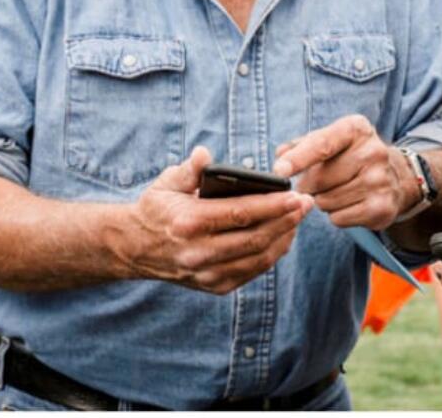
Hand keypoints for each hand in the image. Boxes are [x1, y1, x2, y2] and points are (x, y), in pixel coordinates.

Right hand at [124, 147, 313, 294]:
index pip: (240, 214)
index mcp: (188, 222)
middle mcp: (198, 252)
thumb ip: (189, 169)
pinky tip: (283, 237)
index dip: (272, 205)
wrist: (135, 247)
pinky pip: (252, 271)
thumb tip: (205, 155)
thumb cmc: (158, 208)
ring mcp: (207, 273)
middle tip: (307, 203)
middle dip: (286, 220)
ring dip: (284, 238)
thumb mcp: (167, 182)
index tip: (295, 195)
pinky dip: (272, 254)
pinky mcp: (214, 286)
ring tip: (298, 218)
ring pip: (257, 257)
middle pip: (255, 238)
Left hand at [272, 114, 413, 229]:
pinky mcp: (382, 207)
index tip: (279, 170)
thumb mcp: (330, 140)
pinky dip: (336, 215)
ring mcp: (380, 180)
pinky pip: (339, 218)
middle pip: (319, 179)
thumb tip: (280, 155)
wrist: (394, 177)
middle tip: (317, 183)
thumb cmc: (350, 156)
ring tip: (336, 191)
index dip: (298, 158)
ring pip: (327, 201)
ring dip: (322, 201)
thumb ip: (300, 145)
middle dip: (309, 185)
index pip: (322, 144)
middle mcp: (373, 151)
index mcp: (356, 129)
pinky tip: (348, 204)